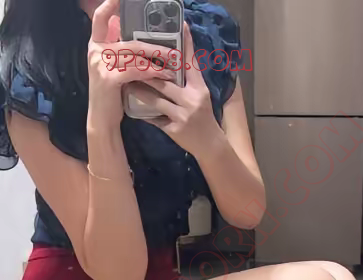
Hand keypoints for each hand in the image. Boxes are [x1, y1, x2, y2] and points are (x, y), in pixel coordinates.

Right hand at [87, 0, 176, 129]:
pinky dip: (152, 72)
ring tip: (175, 62)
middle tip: (174, 47)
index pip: (100, 18)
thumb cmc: (112, 95)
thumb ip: (123, 55)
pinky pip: (135, 71)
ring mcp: (101, 64)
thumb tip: (144, 42)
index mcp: (97, 45)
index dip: (109, 6)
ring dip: (158, 59)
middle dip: (154, 45)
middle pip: (130, 41)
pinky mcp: (109, 79)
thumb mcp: (115, 70)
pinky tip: (164, 75)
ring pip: (134, 55)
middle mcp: (96, 51)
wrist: (102, 119)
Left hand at [127, 22, 223, 158]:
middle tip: (131, 62)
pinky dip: (143, 113)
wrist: (210, 145)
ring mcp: (183, 115)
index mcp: (200, 88)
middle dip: (146, 72)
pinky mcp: (175, 129)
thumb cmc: (204, 117)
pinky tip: (133, 107)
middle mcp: (192, 99)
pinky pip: (155, 118)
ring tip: (127, 83)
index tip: (181, 26)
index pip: (191, 63)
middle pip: (164, 81)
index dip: (186, 44)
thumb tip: (176, 59)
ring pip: (156, 99)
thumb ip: (189, 80)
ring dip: (139, 91)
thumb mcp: (201, 95)